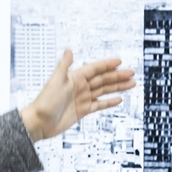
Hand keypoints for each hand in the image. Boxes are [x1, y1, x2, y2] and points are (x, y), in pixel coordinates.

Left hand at [19, 49, 135, 141]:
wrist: (39, 122)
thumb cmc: (45, 102)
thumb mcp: (56, 81)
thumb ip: (64, 65)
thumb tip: (69, 49)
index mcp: (74, 78)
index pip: (94, 68)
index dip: (107, 65)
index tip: (120, 61)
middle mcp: (79, 87)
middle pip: (102, 79)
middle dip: (117, 76)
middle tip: (132, 73)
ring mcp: (81, 99)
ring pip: (103, 91)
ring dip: (117, 87)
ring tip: (131, 84)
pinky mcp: (82, 111)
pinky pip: (99, 105)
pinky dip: (109, 102)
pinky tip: (119, 99)